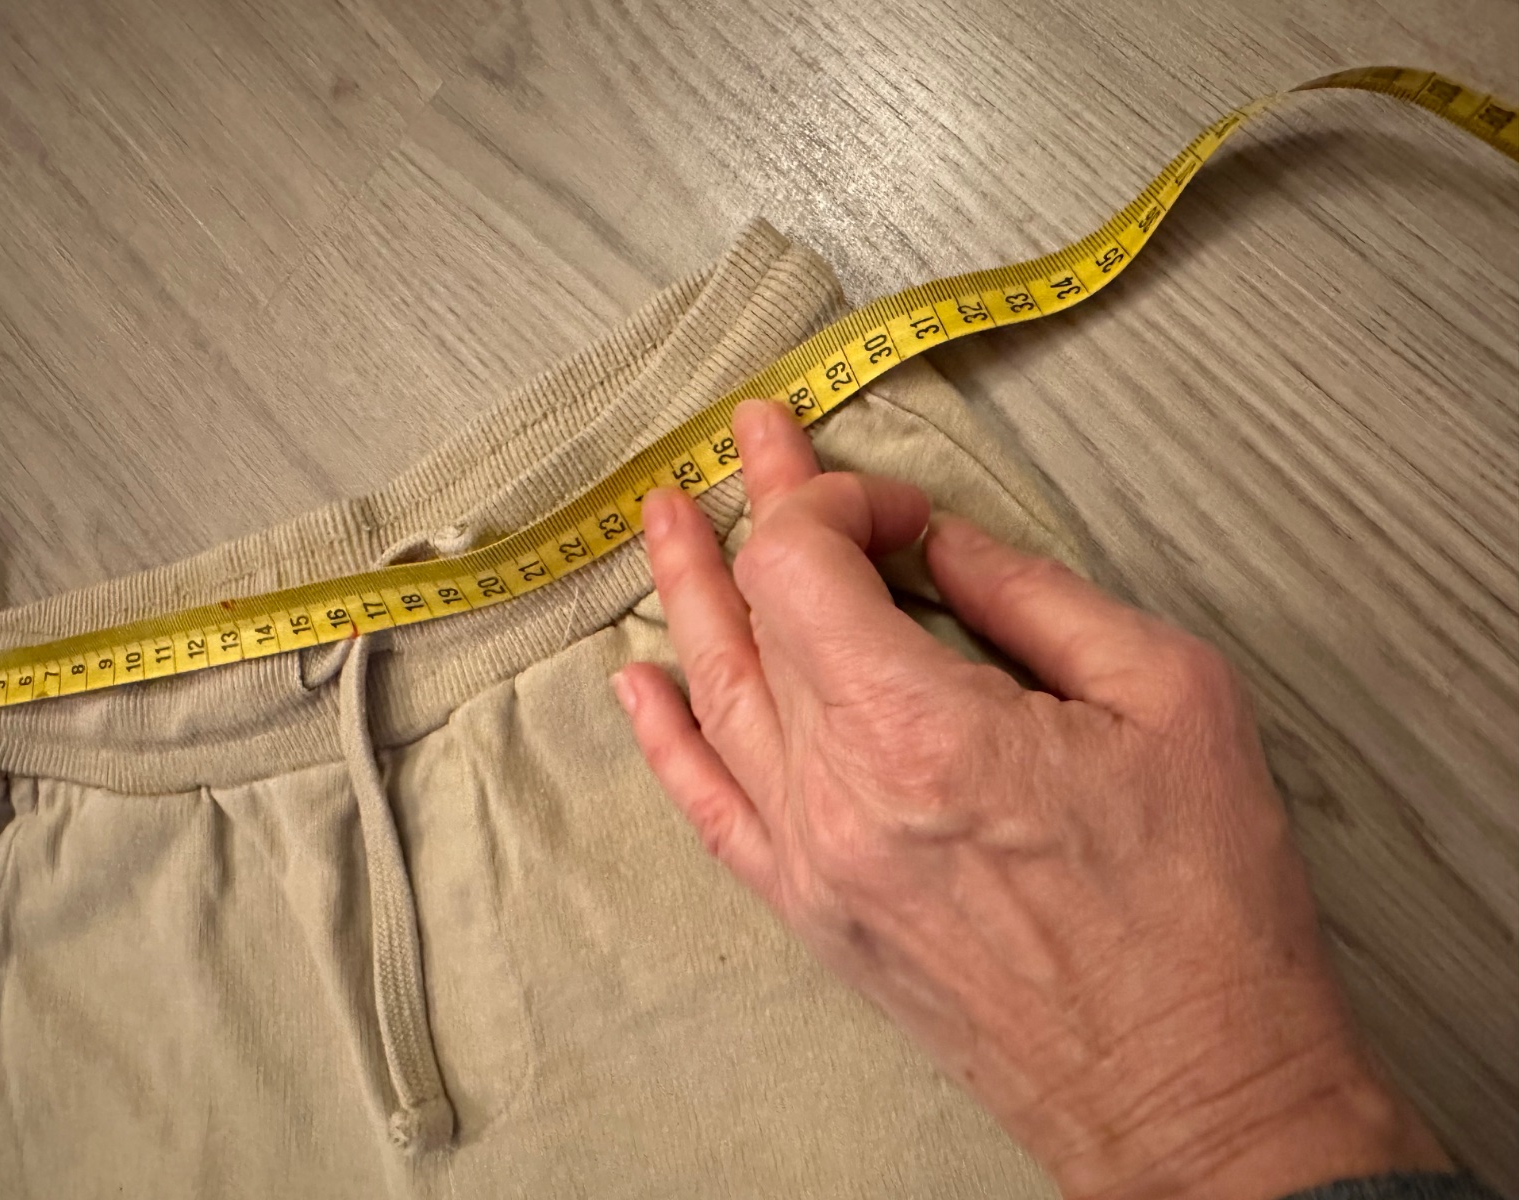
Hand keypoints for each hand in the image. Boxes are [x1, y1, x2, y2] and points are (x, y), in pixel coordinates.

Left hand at [613, 399, 1447, 1199]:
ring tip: (666, 522)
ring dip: (690, 596)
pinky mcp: (813, 915)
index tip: (904, 507)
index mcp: (920, 730)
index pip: (801, 567)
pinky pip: (709, 809)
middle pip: (755, 617)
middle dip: (758, 514)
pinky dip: (668, 737)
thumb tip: (939, 546)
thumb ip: (1031, 598)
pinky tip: (639, 683)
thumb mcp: (1167, 697)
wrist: (1192, 1089)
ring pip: (715, 699)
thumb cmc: (1201, 907)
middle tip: (749, 443)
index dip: (836, 502)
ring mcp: (811, 864)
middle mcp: (838, 798)